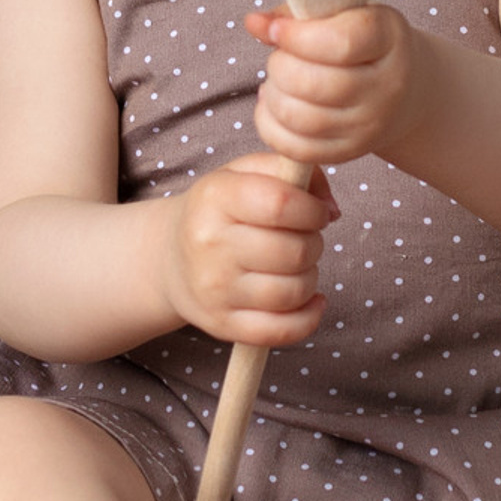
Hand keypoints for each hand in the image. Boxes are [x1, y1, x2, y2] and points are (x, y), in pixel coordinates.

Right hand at [159, 153, 337, 345]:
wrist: (170, 257)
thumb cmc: (221, 210)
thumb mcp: (247, 172)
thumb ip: (292, 169)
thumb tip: (331, 210)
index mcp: (215, 197)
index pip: (281, 204)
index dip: (312, 209)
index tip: (315, 212)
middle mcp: (210, 244)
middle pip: (294, 252)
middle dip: (314, 243)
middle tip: (302, 238)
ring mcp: (215, 290)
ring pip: (294, 291)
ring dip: (310, 277)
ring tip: (296, 266)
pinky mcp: (222, 325)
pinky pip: (283, 330)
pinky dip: (309, 317)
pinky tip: (309, 300)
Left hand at [247, 4, 416, 166]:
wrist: (404, 91)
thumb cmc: (364, 44)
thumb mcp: (344, 15)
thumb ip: (299, 14)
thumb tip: (254, 23)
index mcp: (389, 39)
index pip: (341, 43)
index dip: (297, 36)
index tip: (278, 30)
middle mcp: (387, 87)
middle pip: (315, 84)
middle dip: (280, 67)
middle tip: (279, 57)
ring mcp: (369, 125)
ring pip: (302, 118)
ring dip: (274, 95)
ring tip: (276, 80)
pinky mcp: (349, 152)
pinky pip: (297, 149)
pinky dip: (270, 125)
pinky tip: (272, 104)